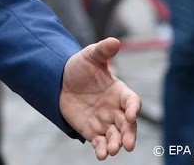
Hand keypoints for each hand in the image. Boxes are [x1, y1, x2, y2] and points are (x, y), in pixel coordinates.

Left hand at [60, 38, 140, 159]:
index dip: (133, 108)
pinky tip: (101, 154)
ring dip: (116, 144)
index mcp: (119, 92)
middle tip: (128, 144)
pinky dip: (102, 149)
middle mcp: (115, 109)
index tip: (130, 114)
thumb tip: (114, 41)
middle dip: (129, 134)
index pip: (132, 101)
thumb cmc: (80, 67)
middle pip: (127, 125)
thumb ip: (102, 50)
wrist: (59, 80)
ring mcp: (104, 121)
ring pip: (115, 136)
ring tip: (114, 150)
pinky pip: (100, 142)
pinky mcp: (92, 131)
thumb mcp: (90, 56)